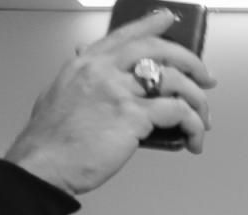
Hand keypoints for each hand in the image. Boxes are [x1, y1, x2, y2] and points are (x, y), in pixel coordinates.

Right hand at [3, 8, 216, 194]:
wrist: (42, 164)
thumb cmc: (51, 139)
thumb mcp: (61, 94)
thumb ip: (82, 80)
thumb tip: (91, 71)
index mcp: (86, 64)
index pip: (124, 34)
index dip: (150, 24)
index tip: (168, 18)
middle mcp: (102, 70)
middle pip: (157, 50)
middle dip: (190, 61)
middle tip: (206, 78)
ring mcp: (117, 91)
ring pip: (175, 81)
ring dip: (199, 101)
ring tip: (204, 119)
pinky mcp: (132, 116)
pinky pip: (178, 112)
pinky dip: (195, 126)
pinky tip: (194, 140)